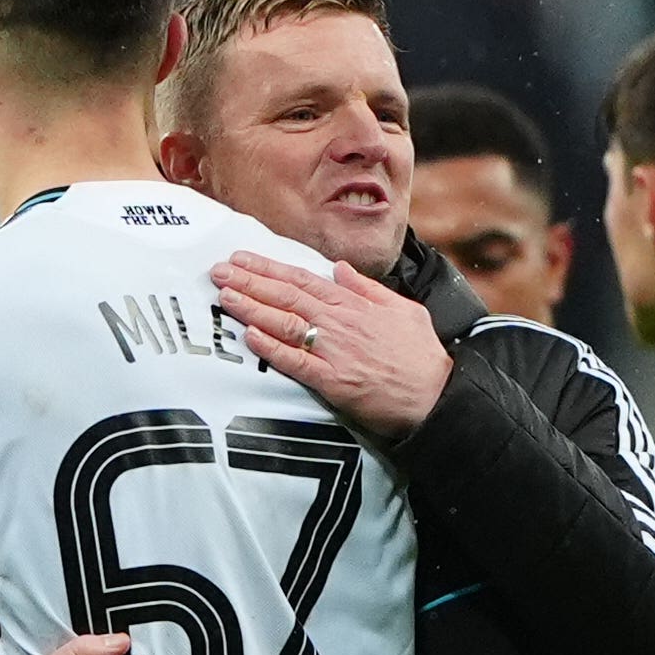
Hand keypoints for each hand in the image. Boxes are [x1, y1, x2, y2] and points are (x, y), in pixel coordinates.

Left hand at [212, 252, 453, 437]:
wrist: (437, 395)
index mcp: (354, 304)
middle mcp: (341, 323)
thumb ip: (367, 288)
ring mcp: (335, 351)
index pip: (303, 280)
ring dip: (252, 308)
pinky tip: (251, 335)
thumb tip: (340, 268)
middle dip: (249, 282)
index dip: (269, 268)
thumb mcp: (402, 309)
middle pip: (287, 296)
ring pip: (286, 323)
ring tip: (225, 296)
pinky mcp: (334, 382)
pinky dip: (272, 348)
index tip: (242, 259)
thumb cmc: (421, 355)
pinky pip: (297, 362)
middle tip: (218, 271)